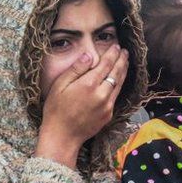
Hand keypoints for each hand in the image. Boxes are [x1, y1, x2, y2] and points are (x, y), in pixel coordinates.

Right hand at [35, 45, 129, 167]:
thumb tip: (89, 56)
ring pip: (120, 84)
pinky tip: (119, 80)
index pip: (106, 64)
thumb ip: (76, 69)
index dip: (112, 54)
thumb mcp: (60, 85)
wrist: (62, 136)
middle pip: (116, 73)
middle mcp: (102, 94)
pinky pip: (116, 96)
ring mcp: (107, 105)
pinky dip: (120, 85)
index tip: (116, 46)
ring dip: (124, 71)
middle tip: (125, 52)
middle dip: (121, 60)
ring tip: (125, 62)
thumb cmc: (56, 110)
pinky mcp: (109, 114)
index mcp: (89, 84)